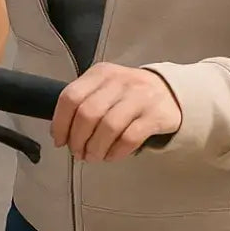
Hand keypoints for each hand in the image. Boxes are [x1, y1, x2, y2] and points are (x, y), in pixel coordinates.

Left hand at [52, 63, 182, 161]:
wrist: (171, 92)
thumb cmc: (128, 94)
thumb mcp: (105, 88)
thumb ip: (84, 102)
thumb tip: (60, 132)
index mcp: (100, 73)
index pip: (71, 97)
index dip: (60, 122)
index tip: (59, 140)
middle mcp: (119, 81)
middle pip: (88, 113)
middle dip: (77, 139)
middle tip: (77, 153)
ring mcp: (139, 97)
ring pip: (108, 127)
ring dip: (95, 148)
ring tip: (92, 157)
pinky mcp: (156, 115)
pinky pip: (130, 138)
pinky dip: (116, 151)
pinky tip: (111, 156)